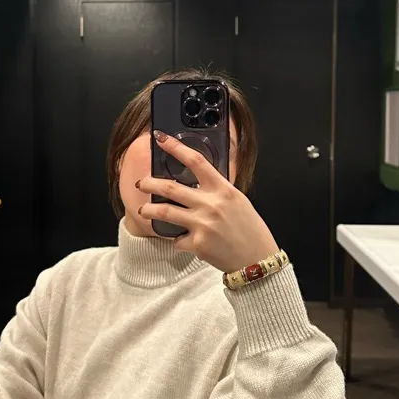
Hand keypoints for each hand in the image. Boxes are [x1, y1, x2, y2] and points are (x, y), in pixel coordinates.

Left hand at [137, 130, 279, 272]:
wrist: (256, 259)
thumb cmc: (249, 230)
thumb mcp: (237, 201)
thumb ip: (217, 190)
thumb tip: (197, 182)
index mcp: (223, 190)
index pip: (196, 161)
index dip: (176, 148)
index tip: (161, 139)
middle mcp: (211, 205)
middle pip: (171, 188)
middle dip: (151, 183)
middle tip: (141, 183)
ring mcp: (202, 225)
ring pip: (165, 212)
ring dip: (149, 210)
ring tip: (142, 211)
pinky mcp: (197, 244)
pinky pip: (177, 240)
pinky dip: (178, 241)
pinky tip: (184, 241)